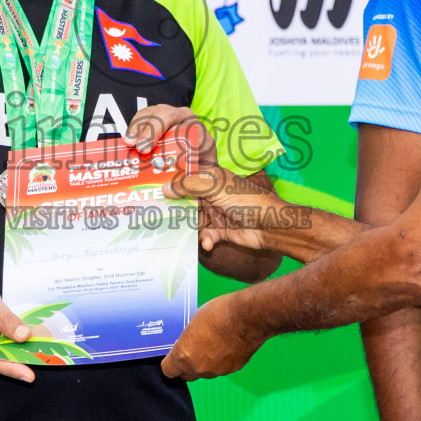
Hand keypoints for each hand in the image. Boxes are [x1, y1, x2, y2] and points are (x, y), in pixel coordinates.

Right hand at [0, 280, 34, 382]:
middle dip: (25, 357)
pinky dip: (14, 350)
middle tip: (46, 350)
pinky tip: (22, 339)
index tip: (30, 377)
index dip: (13, 369)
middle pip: (3, 362)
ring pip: (4, 360)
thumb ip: (6, 319)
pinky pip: (2, 356)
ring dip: (21, 353)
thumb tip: (25, 336)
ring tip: (36, 340)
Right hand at [126, 104, 282, 253]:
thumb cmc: (247, 200)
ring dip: (188, 229)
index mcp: (211, 178)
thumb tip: (164, 187)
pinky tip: (208, 244)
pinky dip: (205, 241)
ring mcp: (215, 213)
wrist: (272, 226)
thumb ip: (190, 185)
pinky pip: (204, 236)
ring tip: (177, 235)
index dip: (168, 182)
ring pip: (192, 221)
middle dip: (173, 210)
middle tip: (154, 217)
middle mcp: (211, 194)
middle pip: (185, 202)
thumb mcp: (216, 188)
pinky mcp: (220, 231)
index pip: (184, 176)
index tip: (149, 189)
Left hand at [161, 292, 264, 379]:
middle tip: (193, 349)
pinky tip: (227, 344)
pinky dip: (222, 360)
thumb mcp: (194, 320)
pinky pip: (222, 368)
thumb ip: (189, 337)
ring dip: (206, 362)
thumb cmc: (219, 313)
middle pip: (187, 375)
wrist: (247, 317)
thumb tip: (190, 341)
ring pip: (205, 372)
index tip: (174, 355)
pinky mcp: (232, 369)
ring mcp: (216, 371)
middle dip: (187, 365)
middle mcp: (198, 367)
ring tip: (214, 343)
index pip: (169, 371)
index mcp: (184, 355)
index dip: (171, 363)